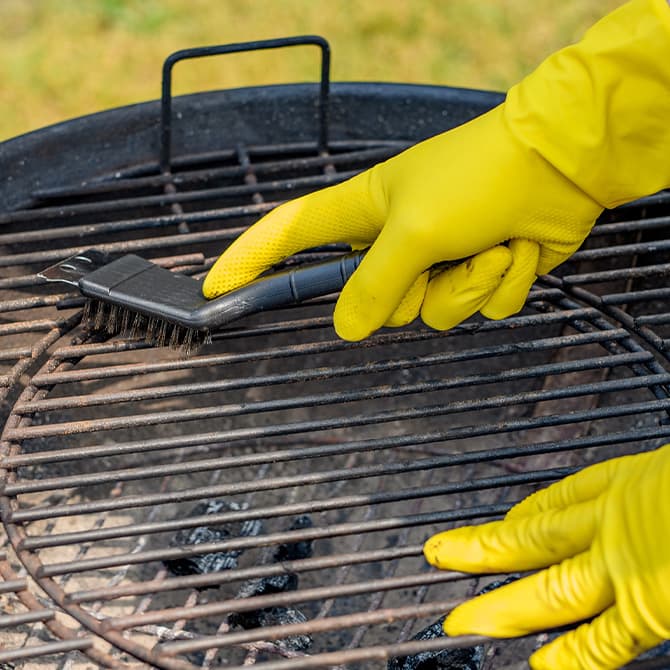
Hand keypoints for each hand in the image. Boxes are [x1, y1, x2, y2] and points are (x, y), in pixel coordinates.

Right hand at [203, 0, 669, 340]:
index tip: (218, 288)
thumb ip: (374, 285)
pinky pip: (477, 309)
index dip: (249, 260)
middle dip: (416, 289)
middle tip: (441, 253)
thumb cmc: (480, 175)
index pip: (289, 236)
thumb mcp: (414, 230)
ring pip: (432, 313)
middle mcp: (395, 239)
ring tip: (492, 244)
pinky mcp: (477, 273)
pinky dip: (500, 285)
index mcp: (364, 212)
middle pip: (375, 301)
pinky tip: (517, 249)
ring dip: (468, 285)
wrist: (563, 166)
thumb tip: (348, 328)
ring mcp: (438, 259)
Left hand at [423, 445, 669, 668]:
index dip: (528, 510)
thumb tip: (651, 499)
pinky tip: (538, 668)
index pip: (562, 497)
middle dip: (482, 549)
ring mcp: (627, 563)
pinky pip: (602, 642)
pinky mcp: (653, 605)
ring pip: (548, 587)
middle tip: (440, 554)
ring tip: (460, 619)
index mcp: (632, 481)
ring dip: (501, 605)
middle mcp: (618, 521)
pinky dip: (571, 659)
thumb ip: (651, 492)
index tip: (506, 519)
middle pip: (532, 538)